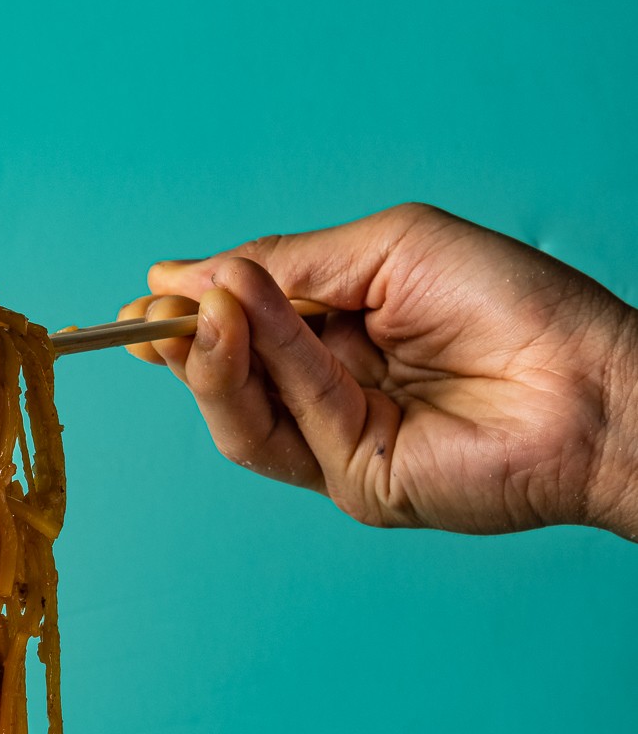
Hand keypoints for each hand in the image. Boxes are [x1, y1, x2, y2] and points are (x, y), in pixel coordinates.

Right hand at [118, 203, 637, 538]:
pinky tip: (249, 321)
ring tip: (204, 310)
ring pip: (243, 417)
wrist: (586, 379)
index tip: (147, 295)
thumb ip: (290, 265)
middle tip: (159, 307)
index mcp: (341, 334)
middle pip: (228, 379)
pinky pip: (292, 426)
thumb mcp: (386, 249)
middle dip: (188, 340)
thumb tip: (189, 275)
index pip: (243, 330)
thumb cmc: (513, 301)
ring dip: (213, 360)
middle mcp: (333, 394)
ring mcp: (341, 445)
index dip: (191, 314)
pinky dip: (269, 367)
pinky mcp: (357, 484)